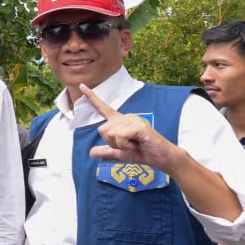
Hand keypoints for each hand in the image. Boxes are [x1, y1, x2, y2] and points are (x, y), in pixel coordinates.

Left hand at [81, 83, 240, 219]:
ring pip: (110, 133)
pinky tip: (136, 145)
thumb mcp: (121, 153)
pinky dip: (125, 145)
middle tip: (128, 145)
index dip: (92, 98)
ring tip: (134, 144)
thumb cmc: (144, 152)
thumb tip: (91, 153)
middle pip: (102, 130)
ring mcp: (133, 120)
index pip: (103, 108)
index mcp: (120, 121)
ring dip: (120, 145)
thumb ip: (106, 152)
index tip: (81, 86)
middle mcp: (126, 117)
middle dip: (112, 143)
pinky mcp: (139, 126)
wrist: (162, 158)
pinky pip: (120, 136)